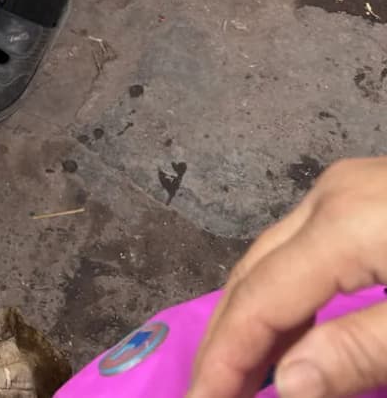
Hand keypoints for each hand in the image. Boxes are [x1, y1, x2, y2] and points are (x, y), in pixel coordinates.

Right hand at [189, 159, 386, 397]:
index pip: (260, 298)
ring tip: (236, 376)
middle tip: (205, 394)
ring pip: (274, 257)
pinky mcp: (363, 197)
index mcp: (339, 224)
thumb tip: (284, 385)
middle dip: (224, 337)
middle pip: (253, 271)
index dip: (223, 357)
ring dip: (252, 316)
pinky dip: (284, 294)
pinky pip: (302, 249)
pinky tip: (288, 331)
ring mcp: (344, 191)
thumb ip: (357, 351)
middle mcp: (328, 197)